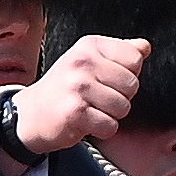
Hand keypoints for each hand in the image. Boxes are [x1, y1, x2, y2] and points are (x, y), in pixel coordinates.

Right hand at [10, 36, 146, 156]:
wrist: (30, 114)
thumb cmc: (63, 88)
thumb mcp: (88, 60)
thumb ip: (119, 52)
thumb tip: (144, 47)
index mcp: (89, 46)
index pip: (134, 58)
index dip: (126, 74)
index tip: (106, 79)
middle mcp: (82, 62)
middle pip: (132, 84)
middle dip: (120, 97)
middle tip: (97, 98)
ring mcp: (77, 87)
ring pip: (123, 107)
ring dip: (111, 115)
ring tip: (91, 110)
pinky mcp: (75, 112)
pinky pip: (110, 125)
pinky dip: (101, 129)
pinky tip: (85, 122)